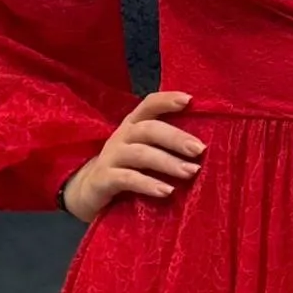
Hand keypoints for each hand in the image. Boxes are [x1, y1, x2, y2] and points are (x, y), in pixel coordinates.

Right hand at [61, 91, 204, 220]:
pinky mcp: (104, 179)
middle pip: (149, 129)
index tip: (190, 100)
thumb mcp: (143, 152)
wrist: (90, 192)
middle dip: (176, 138)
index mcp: (133, 126)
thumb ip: (164, 145)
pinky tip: (167, 191)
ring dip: (167, 162)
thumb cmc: (125, 169)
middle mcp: (121, 137)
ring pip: (140, 154)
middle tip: (199, 150)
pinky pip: (128, 179)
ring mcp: (111, 157)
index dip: (167, 100)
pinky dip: (148, 184)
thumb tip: (203, 147)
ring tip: (190, 172)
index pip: (149, 105)